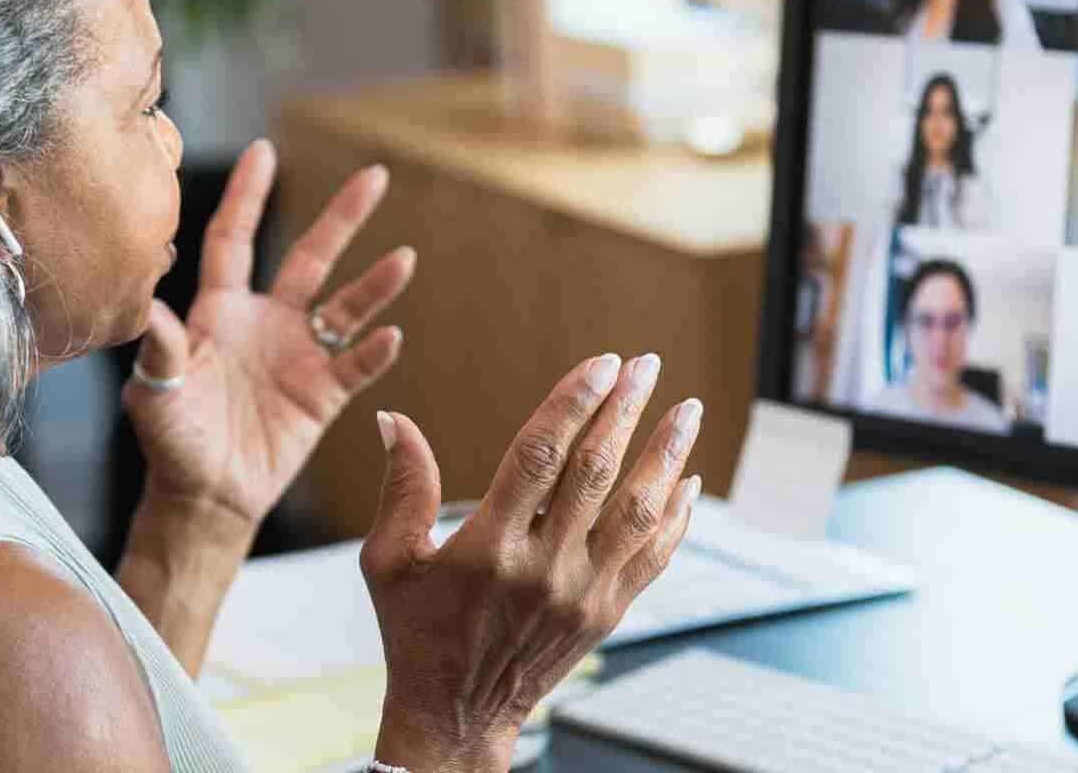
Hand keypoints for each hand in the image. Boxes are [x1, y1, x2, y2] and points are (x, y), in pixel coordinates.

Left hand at [122, 139, 415, 530]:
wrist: (204, 497)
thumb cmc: (170, 441)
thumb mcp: (154, 391)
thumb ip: (159, 347)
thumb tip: (148, 305)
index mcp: (220, 312)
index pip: (235, 239)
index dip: (248, 196)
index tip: (264, 151)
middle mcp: (266, 322)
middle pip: (310, 257)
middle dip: (342, 217)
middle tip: (376, 176)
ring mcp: (299, 355)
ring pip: (345, 307)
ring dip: (375, 284)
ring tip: (404, 258)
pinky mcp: (322, 394)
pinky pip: (355, 365)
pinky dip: (375, 351)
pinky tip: (391, 335)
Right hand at [361, 354, 703, 771]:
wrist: (457, 714)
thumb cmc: (416, 630)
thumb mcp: (389, 561)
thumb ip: (401, 487)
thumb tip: (393, 419)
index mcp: (487, 548)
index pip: (539, 457)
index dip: (573, 403)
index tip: (603, 363)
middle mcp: (542, 569)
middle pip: (596, 473)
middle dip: (625, 411)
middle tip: (646, 365)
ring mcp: (582, 594)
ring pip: (638, 512)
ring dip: (667, 456)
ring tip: (688, 410)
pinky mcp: (607, 613)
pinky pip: (653, 557)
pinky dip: (676, 516)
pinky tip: (688, 480)